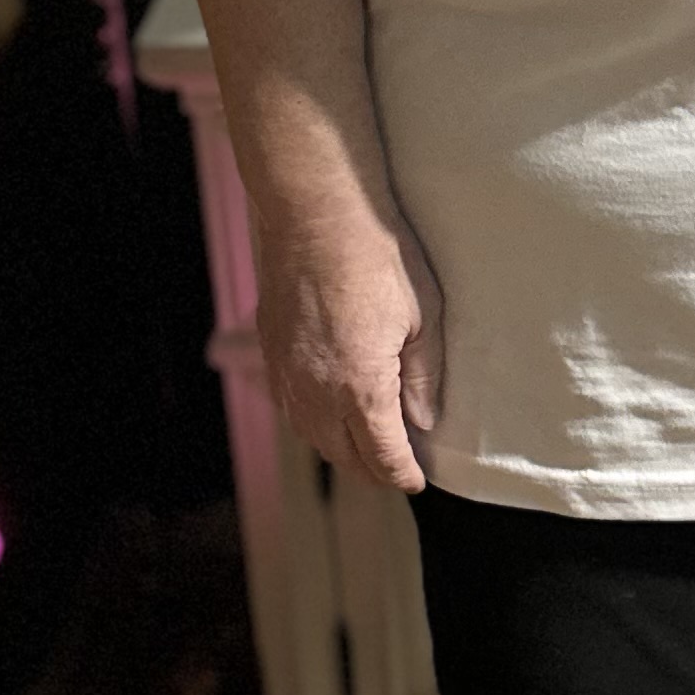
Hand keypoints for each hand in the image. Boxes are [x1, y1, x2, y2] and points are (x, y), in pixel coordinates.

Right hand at [255, 191, 444, 493]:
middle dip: (373, 471)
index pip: (382, 456)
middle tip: (397, 470)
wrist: (313, 212)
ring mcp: (287, 374)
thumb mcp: (424, 317)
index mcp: (360, 388)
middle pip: (343, 455)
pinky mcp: (271, 351)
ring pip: (312, 436)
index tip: (416, 482)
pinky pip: (291, 407)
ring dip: (341, 450)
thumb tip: (422, 421)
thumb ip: (422, 378)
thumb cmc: (376, 256)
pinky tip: (330, 413)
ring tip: (367, 447)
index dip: (402, 476)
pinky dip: (314, 423)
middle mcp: (316, 391)